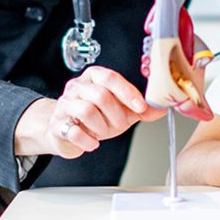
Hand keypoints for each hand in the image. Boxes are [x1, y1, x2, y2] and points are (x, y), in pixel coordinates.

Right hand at [15, 67, 164, 158]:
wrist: (65, 131)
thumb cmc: (94, 117)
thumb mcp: (120, 110)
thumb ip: (140, 109)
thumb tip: (162, 107)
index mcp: (93, 77)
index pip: (110, 78)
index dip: (127, 92)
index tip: (141, 106)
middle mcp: (77, 87)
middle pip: (100, 95)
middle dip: (116, 115)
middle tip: (119, 124)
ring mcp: (64, 105)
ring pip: (86, 111)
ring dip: (101, 127)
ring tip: (102, 132)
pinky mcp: (57, 125)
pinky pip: (74, 132)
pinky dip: (88, 141)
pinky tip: (92, 142)